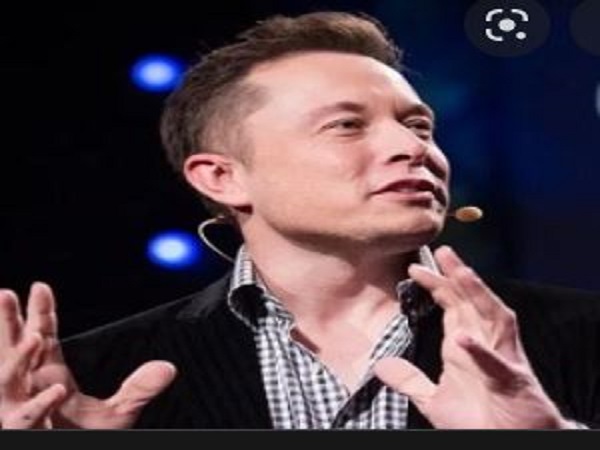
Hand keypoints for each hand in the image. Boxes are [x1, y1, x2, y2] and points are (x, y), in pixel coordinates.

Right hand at [0, 283, 176, 428]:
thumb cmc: (86, 441)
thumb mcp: (118, 413)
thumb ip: (139, 389)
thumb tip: (168, 368)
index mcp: (50, 377)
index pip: (42, 338)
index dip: (38, 312)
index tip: (40, 286)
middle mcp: (30, 391)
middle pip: (13, 350)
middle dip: (7, 323)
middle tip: (6, 293)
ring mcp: (20, 411)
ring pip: (7, 381)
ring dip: (18, 358)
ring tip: (36, 336)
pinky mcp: (23, 434)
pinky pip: (25, 419)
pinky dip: (39, 404)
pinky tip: (58, 390)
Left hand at [373, 245, 572, 428]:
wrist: (508, 446)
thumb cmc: (478, 421)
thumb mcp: (434, 400)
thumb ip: (410, 380)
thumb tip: (382, 366)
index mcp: (464, 346)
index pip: (452, 306)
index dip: (436, 285)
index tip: (414, 268)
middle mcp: (484, 344)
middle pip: (472, 302)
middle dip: (458, 275)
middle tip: (443, 251)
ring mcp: (501, 360)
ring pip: (492, 318)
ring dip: (477, 295)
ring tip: (460, 273)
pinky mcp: (512, 382)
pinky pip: (496, 363)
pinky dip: (481, 350)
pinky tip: (462, 338)